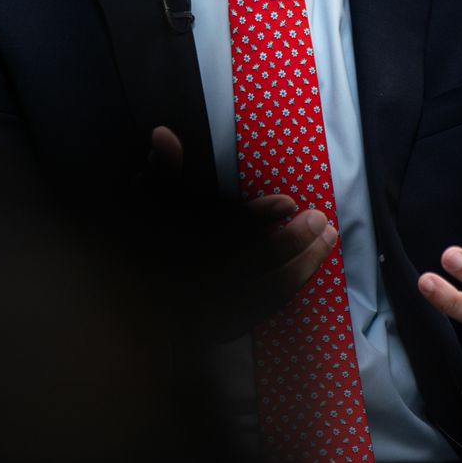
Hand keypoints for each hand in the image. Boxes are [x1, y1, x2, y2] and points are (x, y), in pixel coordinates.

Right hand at [143, 127, 338, 339]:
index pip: (227, 238)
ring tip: (327, 241)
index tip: (288, 202)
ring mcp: (213, 315)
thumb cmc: (141, 253)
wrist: (134, 316)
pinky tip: (305, 269)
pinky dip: (288, 287)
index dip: (258, 218)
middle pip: (254, 268)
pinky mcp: (223, 329)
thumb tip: (164, 133)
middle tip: (321, 220)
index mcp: (187, 258)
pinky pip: (264, 310)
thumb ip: (161, 171)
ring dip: (302, 265)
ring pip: (267, 294)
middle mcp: (201, 289)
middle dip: (292, 242)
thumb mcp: (145, 204)